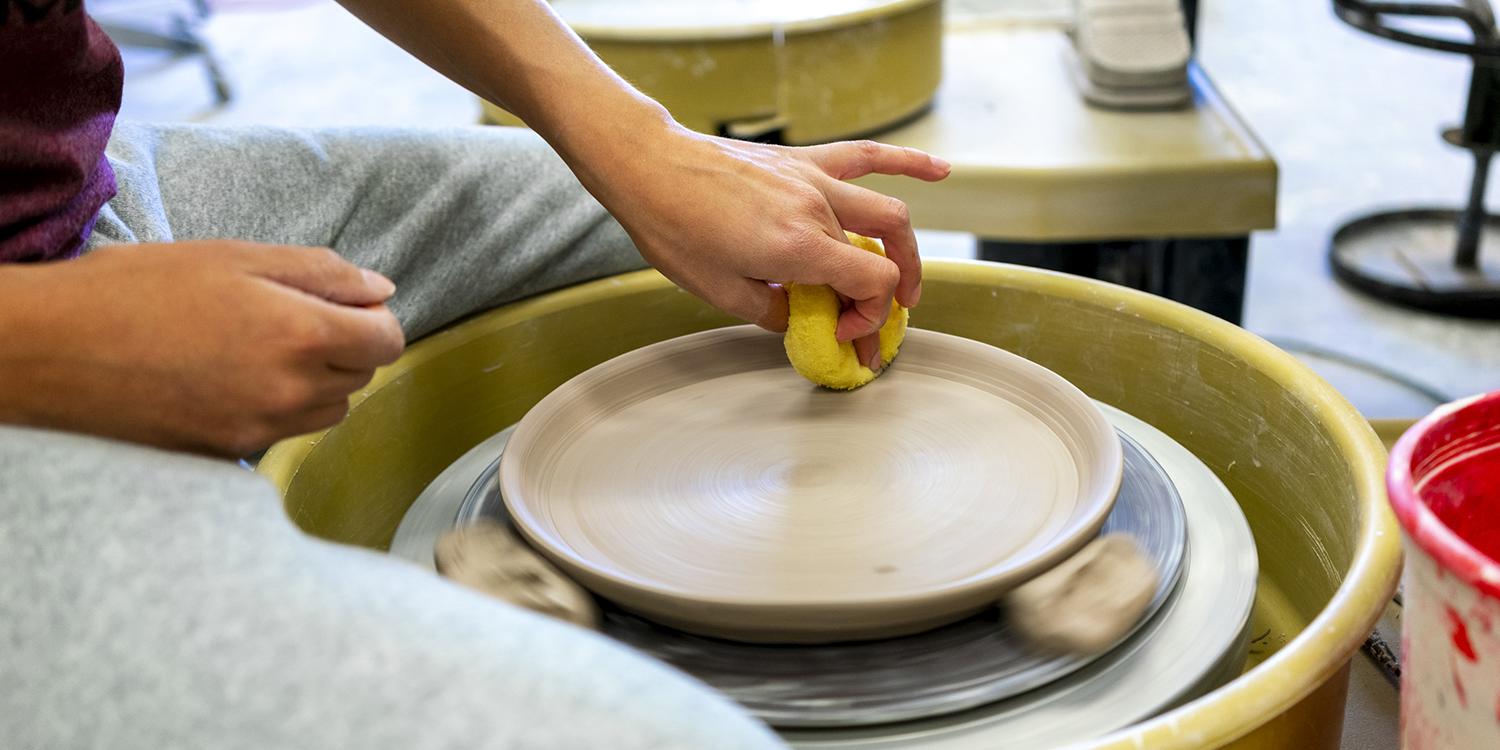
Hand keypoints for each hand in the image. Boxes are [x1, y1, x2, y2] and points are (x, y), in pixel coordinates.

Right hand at [0, 241, 404, 456]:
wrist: (50, 352)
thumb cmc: (136, 290)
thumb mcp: (235, 258)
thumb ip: (321, 273)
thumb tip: (381, 290)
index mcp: (301, 335)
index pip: (387, 341)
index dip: (373, 320)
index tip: (344, 306)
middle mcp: (291, 393)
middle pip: (360, 376)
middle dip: (341, 346)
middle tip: (284, 317)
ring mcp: (261, 431)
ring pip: (326, 410)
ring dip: (312, 382)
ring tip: (252, 348)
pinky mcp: (230, 456)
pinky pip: (282, 433)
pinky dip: (274, 408)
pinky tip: (226, 380)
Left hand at [577, 125, 949, 368]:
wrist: (649, 168)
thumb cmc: (674, 229)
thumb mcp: (721, 293)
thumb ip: (773, 311)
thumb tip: (800, 317)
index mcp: (799, 246)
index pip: (873, 284)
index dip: (870, 318)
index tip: (842, 334)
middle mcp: (817, 210)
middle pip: (885, 254)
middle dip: (889, 299)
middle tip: (877, 326)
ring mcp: (813, 180)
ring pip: (886, 212)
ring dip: (906, 250)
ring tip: (909, 281)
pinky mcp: (802, 162)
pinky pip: (865, 157)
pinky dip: (908, 162)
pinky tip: (941, 171)